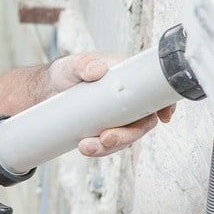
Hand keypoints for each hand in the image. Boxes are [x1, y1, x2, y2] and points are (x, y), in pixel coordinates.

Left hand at [49, 52, 175, 156]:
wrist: (48, 89)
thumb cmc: (68, 72)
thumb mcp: (74, 64)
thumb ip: (85, 64)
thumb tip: (98, 70)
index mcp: (130, 80)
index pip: (155, 93)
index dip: (165, 106)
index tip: (164, 117)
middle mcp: (129, 102)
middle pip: (142, 123)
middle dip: (127, 136)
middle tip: (106, 138)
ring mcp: (117, 119)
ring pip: (125, 139)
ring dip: (109, 147)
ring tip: (85, 146)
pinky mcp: (104, 131)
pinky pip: (108, 145)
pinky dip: (99, 150)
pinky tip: (84, 147)